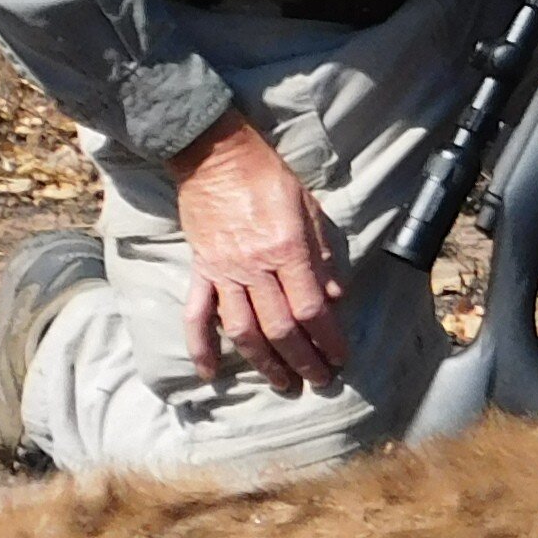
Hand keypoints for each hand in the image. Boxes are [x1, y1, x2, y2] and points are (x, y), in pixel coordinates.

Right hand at [169, 111, 347, 392]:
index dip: (328, 339)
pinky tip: (209, 374)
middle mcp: (255, 266)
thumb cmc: (267, 175)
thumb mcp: (308, 206)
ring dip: (264, 363)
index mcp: (287, 248)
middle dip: (303, 359)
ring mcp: (224, 271)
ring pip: (244, 330)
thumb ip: (322, 254)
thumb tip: (336, 297)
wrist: (214, 154)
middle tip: (319, 380)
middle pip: (281, 327)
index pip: (311, 307)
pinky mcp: (201, 270)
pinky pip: (197, 315)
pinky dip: (200, 347)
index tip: (340, 358)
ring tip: (283, 383)